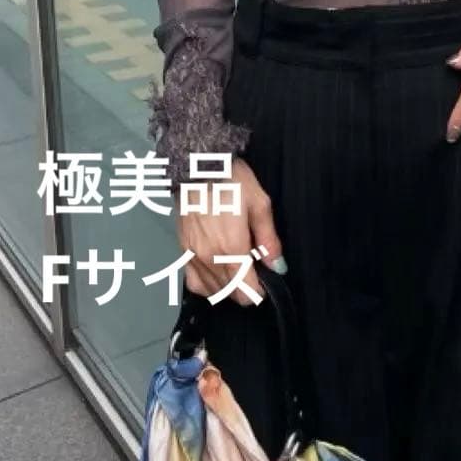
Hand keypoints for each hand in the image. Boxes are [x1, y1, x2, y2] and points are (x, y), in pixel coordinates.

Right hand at [177, 156, 285, 305]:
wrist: (197, 166)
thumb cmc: (231, 180)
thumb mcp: (260, 204)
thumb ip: (269, 239)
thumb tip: (277, 265)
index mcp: (231, 247)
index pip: (246, 291)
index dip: (261, 292)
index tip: (267, 281)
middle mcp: (209, 257)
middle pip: (231, 294)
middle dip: (248, 289)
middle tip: (256, 269)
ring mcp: (192, 256)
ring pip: (214, 292)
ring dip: (230, 287)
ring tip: (239, 265)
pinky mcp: (182, 251)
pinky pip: (195, 282)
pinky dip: (209, 284)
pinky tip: (219, 270)